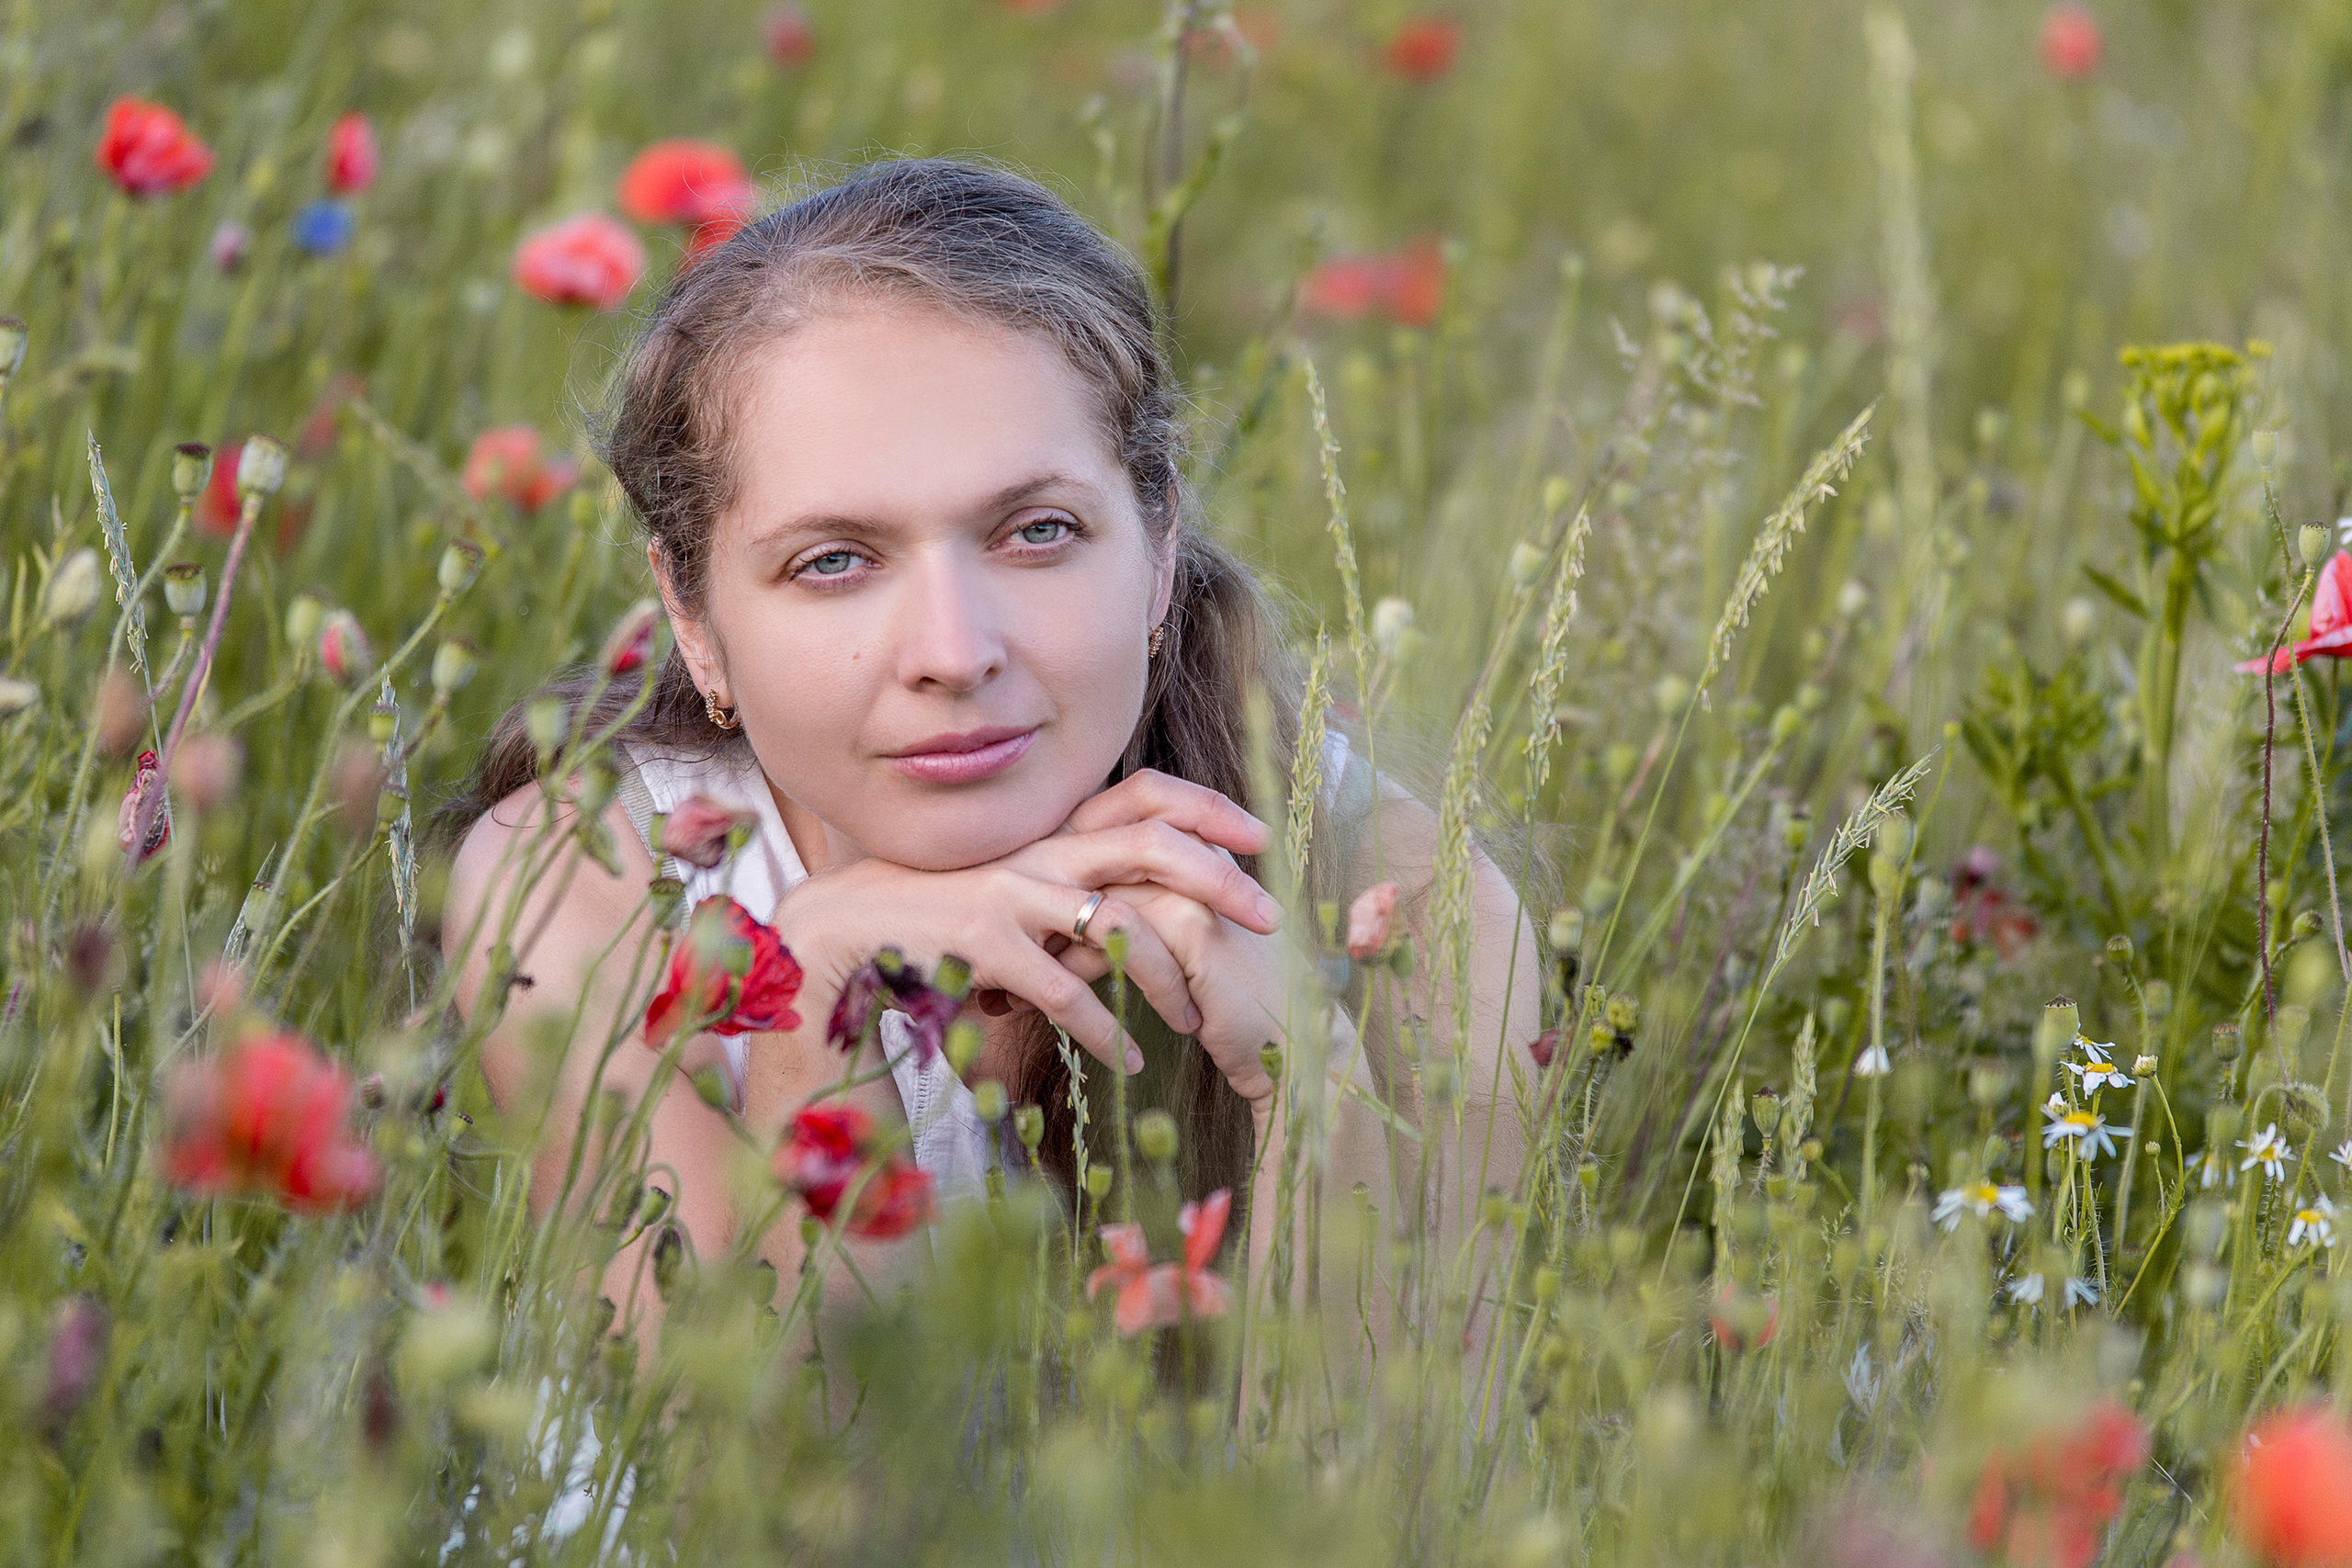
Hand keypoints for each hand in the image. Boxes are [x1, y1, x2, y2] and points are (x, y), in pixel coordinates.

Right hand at [768, 770, 1278, 1073]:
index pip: (1144, 798)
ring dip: (1166, 978)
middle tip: (1269, 919)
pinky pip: (1065, 990)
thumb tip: (1127, 924)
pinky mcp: (986, 941)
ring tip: (1196, 1021)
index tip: (1259, 838)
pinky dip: (1104, 1029)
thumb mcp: (1011, 892)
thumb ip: (1066, 898)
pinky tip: (1128, 1061)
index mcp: (1052, 834)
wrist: (843, 927)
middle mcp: (1039, 850)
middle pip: (1152, 846)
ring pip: (1118, 924)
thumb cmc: (937, 917)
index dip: (1207, 810)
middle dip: (1220, 880)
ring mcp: (1013, 891)